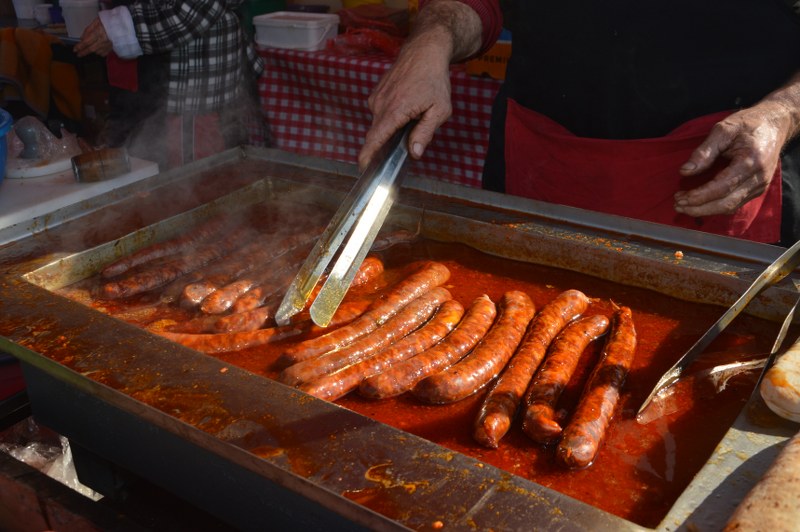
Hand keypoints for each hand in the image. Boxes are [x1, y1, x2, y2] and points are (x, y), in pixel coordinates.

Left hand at [73, 18, 112, 57]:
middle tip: (78, 54)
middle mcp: (103, 41)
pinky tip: (97, 50)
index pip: (86, 42)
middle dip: (84, 52)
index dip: (80, 46)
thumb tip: (82, 38)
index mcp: (98, 33)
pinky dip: (99, 52)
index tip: (75, 50)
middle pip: (91, 49)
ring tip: (88, 49)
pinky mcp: (113, 48)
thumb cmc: (109, 21)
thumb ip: (88, 30)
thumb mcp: (97, 21)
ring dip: (92, 51)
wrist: (123, 25)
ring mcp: (109, 45)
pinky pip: (104, 53)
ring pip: (97, 52)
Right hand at [357, 0, 482, 171]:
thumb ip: (425, 133)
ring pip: (379, 124)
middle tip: (402, 147)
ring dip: (391, 128)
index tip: (363, 167)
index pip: (375, 138)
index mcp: (395, 110)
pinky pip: (380, 113)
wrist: (424, 50)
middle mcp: (380, 104)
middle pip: (376, 134)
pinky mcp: (376, 93)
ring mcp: (377, 98)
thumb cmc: (434, 79)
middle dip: (385, 145)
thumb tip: (414, 153)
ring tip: (411, 118)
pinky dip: (390, 118)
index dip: (367, 155)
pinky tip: (406, 109)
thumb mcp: (439, 110)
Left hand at [674, 103, 790, 216]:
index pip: (722, 187)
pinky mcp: (757, 189)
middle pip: (726, 203)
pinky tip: (699, 203)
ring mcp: (760, 185)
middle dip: (699, 208)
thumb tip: (685, 171)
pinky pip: (734, 204)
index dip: (699, 196)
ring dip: (705, 210)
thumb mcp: (724, 129)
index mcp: (751, 161)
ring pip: (730, 207)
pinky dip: (715, 206)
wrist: (774, 125)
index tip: (680, 197)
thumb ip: (704, 151)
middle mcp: (758, 177)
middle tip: (677, 204)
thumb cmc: (748, 124)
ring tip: (683, 205)